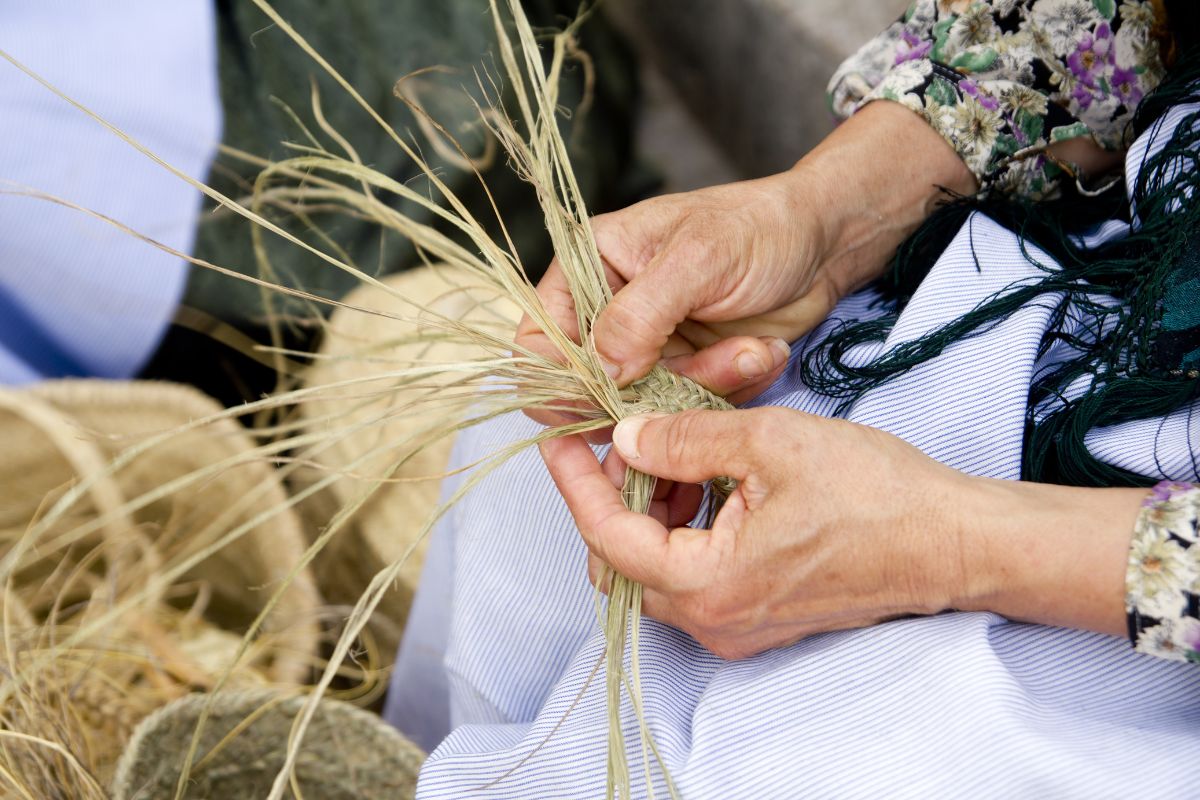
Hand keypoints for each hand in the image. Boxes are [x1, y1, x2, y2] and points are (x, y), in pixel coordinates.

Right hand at [518, 102, 978, 434]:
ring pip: (645, 407)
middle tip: (699, 368)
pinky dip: (727, 390)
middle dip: (648, 390)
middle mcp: (608, 314)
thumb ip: (639, 315)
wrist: (823, 245)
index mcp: (588, 268)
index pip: (539, 342)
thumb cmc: (757, 228)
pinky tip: (760, 353)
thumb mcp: (696, 258)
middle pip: (591, 388)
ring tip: (748, 350)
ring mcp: (648, 350)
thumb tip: (601, 371)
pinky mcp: (687, 375)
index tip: (613, 388)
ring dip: (701, 387)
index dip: (564, 377)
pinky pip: (688, 409)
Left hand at [540, 408, 1142, 659]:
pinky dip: (685, 530)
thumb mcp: (770, 442)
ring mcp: (738, 626)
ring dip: (651, 512)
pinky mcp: (760, 617)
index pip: (608, 537)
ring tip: (675, 453)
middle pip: (624, 562)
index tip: (562, 439)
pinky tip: (710, 483)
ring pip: (657, 570)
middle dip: (613, 498)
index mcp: (708, 583)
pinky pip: (696, 577)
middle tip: (627, 441)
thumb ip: (686, 439)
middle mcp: (715, 621)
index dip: (577, 483)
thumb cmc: (876, 493)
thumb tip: (629, 436)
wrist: (954, 542)